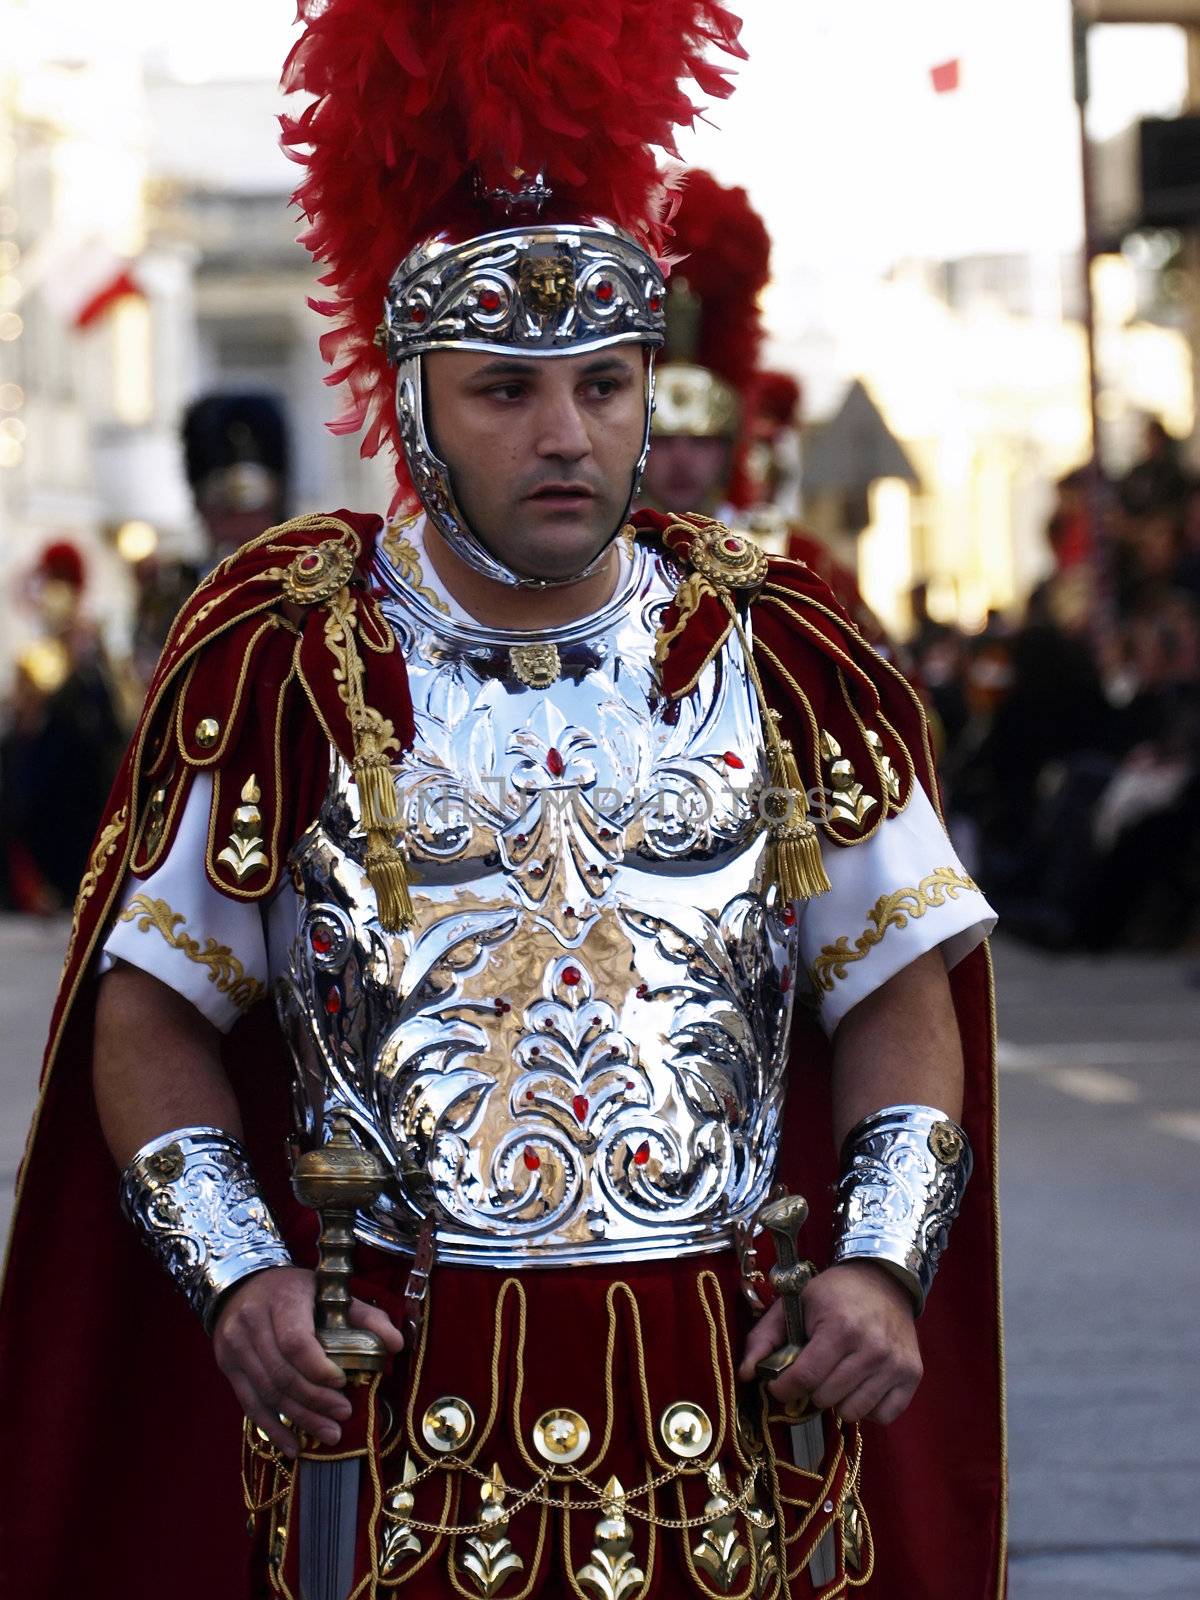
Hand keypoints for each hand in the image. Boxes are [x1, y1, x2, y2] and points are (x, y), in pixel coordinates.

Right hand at [213, 1266, 404, 1457]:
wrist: (242, 1284)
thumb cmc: (296, 1291)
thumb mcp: (330, 1292)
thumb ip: (366, 1316)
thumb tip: (397, 1344)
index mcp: (282, 1300)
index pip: (295, 1342)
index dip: (318, 1368)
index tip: (342, 1384)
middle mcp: (252, 1323)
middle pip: (282, 1373)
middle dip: (314, 1401)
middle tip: (342, 1418)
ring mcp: (235, 1346)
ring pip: (267, 1393)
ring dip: (299, 1419)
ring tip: (328, 1435)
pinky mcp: (227, 1366)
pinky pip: (249, 1405)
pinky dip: (272, 1429)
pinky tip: (293, 1447)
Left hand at [738, 1260, 921, 1424]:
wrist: (884, 1280)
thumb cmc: (835, 1294)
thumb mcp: (795, 1302)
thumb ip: (765, 1337)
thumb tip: (746, 1374)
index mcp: (839, 1327)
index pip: (804, 1378)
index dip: (783, 1388)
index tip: (779, 1384)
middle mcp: (871, 1347)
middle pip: (825, 1398)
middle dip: (811, 1390)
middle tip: (813, 1372)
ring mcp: (895, 1363)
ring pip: (853, 1412)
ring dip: (838, 1401)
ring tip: (836, 1378)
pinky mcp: (912, 1375)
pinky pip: (882, 1416)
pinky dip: (867, 1408)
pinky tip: (860, 1386)